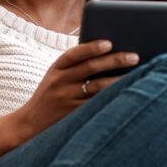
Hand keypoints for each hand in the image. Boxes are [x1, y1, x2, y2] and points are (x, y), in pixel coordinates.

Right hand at [16, 40, 139, 135]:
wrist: (30, 123)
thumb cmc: (52, 94)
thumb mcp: (57, 77)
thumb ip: (76, 66)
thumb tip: (111, 53)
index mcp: (56, 68)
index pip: (74, 54)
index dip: (91, 48)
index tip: (109, 43)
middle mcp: (59, 82)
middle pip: (90, 68)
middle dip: (114, 60)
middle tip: (134, 56)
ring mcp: (66, 98)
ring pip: (96, 87)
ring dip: (117, 79)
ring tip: (136, 73)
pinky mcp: (73, 114)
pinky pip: (96, 104)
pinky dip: (111, 97)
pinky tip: (126, 92)